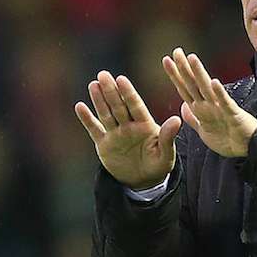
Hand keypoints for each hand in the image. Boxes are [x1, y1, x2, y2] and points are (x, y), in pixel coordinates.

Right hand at [75, 71, 181, 188]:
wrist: (143, 182)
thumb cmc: (158, 166)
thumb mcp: (165, 154)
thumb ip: (168, 137)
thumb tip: (177, 119)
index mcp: (145, 125)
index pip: (136, 106)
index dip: (128, 93)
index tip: (121, 79)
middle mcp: (129, 126)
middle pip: (119, 106)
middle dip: (111, 91)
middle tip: (103, 74)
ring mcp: (116, 133)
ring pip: (106, 114)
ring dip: (99, 100)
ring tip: (93, 84)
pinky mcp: (104, 144)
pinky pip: (94, 129)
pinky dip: (87, 119)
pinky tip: (79, 106)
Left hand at [162, 48, 256, 157]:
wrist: (249, 149)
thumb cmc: (229, 140)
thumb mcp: (204, 132)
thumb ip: (193, 119)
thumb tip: (182, 106)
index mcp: (201, 110)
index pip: (185, 89)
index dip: (175, 75)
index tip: (167, 60)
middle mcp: (209, 106)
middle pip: (193, 84)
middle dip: (184, 68)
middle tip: (176, 50)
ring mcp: (221, 109)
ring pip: (207, 89)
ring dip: (199, 73)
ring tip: (192, 58)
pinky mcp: (233, 115)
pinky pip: (225, 103)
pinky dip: (219, 93)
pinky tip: (214, 82)